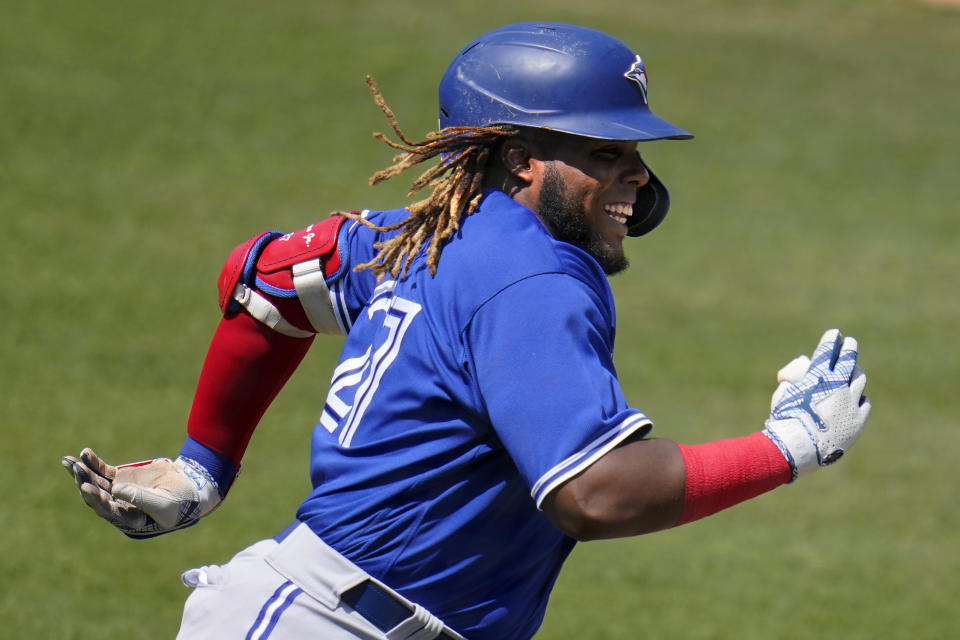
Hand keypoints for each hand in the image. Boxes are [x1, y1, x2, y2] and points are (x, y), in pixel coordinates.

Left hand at [61, 448, 221, 537]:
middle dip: (85, 482)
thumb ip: (140, 498)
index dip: (95, 499)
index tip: (86, 488)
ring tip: (69, 461)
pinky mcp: (120, 478)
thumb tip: (115, 489)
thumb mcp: (164, 503)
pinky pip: (102, 471)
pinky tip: (85, 453)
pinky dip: (93, 462)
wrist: (191, 489)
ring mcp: (118, 491)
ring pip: (95, 482)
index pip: (106, 509)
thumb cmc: (181, 502)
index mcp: (127, 519)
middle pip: (95, 495)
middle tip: (76, 469)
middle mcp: (118, 506)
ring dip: (82, 472)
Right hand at [763, 329, 871, 479]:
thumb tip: (804, 372)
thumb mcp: (783, 394)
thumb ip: (794, 379)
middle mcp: (838, 385)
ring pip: (859, 380)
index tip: (834, 333)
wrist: (801, 447)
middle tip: (849, 343)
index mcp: (818, 376)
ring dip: (855, 372)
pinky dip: (858, 398)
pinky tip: (856, 399)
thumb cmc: (786, 420)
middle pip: (849, 360)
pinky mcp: (859, 419)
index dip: (831, 340)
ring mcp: (851, 401)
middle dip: (849, 349)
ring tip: (854, 370)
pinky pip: (863, 403)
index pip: (827, 351)